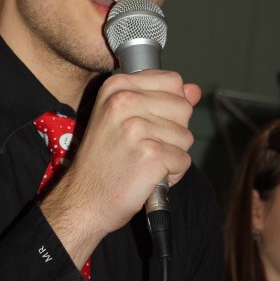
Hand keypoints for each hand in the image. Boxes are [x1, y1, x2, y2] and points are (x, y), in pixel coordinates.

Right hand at [40, 71, 198, 269]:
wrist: (84, 199)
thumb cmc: (105, 159)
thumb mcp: (125, 117)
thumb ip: (162, 99)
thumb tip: (195, 90)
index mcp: (117, 86)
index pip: (173, 81)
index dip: (170, 106)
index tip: (149, 122)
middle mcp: (124, 101)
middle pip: (183, 107)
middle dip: (174, 131)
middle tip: (144, 146)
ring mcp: (136, 127)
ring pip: (186, 136)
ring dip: (172, 154)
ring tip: (144, 162)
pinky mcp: (150, 155)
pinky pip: (183, 160)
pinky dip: (172, 173)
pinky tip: (148, 176)